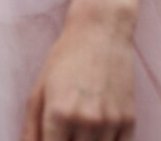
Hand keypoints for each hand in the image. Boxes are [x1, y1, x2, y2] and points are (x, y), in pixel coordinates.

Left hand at [21, 11, 135, 140]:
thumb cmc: (66, 57)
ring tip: (80, 127)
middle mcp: (85, 121)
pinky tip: (98, 132)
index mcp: (59, 112)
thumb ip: (31, 126)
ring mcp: (110, 122)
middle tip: (65, 130)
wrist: (101, 31)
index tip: (52, 137)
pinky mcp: (129, 121)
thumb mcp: (40, 88)